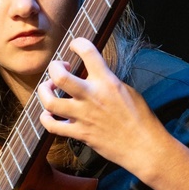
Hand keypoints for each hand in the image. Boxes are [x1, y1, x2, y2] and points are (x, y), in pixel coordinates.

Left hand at [37, 37, 169, 174]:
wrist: (143, 146)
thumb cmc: (140, 118)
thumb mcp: (127, 90)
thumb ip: (107, 81)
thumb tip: (94, 76)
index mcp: (107, 81)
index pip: (88, 51)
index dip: (77, 43)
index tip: (75, 45)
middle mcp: (92, 96)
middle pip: (60, 76)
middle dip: (54, 68)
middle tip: (59, 69)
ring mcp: (83, 116)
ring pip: (50, 101)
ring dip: (44, 91)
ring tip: (49, 89)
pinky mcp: (80, 133)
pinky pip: (52, 126)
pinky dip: (46, 118)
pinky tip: (49, 114)